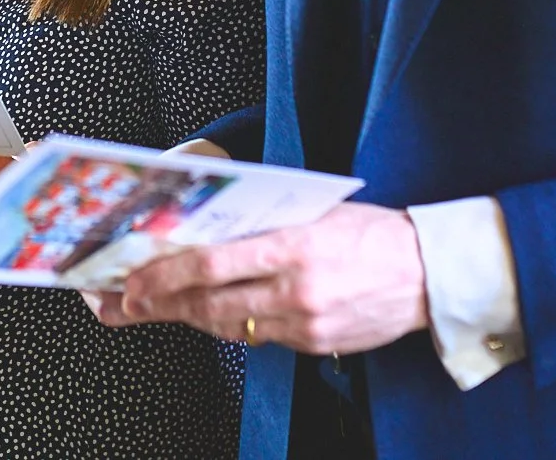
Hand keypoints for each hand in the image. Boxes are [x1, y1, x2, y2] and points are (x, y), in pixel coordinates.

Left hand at [85, 203, 428, 355]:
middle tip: (126, 303)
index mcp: (294, 244)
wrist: (429, 273)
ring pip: (229, 324)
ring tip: (154, 309)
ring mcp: (305, 322)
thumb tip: (206, 229)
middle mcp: (297, 288)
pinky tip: (208, 315)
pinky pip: (258, 337)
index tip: (134, 281)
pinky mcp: (314, 343)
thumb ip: (265, 223)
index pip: (213, 264)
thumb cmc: (372, 232)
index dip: (165, 277)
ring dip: (188, 317)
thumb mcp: (317, 212)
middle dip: (161, 304)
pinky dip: (229, 325)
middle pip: (210, 302)